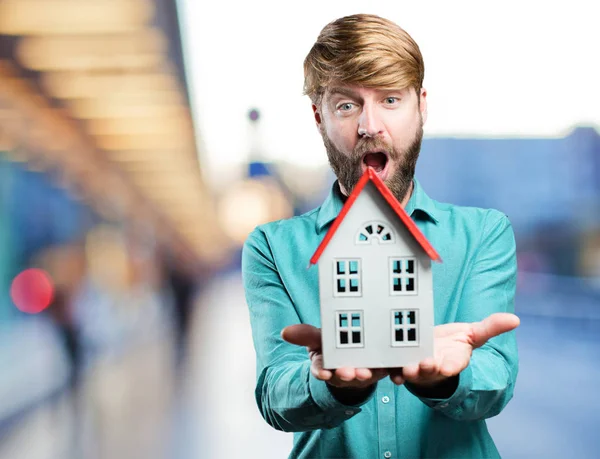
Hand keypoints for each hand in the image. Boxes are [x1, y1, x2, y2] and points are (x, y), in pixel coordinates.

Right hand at [281, 324, 387, 388]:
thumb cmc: (332, 345)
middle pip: (345, 375)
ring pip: (368, 375)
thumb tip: (285, 332)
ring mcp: (366, 372)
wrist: (355, 352)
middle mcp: (345, 372)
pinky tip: (398, 373)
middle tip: (348, 372)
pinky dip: (395, 374)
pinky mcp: (385, 369)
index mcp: (327, 365)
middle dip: (347, 375)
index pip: (321, 370)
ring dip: (368, 375)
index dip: (322, 372)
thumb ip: (305, 335)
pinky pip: (390, 373)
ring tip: (368, 372)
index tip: (323, 372)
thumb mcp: (318, 339)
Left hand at [388, 312, 519, 386]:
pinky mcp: (398, 367)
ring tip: (405, 368)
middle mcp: (434, 368)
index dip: (451, 366)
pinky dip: (388, 371)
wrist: (431, 351)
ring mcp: (415, 369)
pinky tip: (384, 368)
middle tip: (423, 363)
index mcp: (452, 361)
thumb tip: (515, 319)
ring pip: (410, 373)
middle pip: (430, 370)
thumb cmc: (453, 344)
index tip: (447, 366)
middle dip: (426, 369)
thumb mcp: (472, 335)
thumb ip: (491, 327)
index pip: (454, 365)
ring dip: (407, 372)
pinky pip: (392, 371)